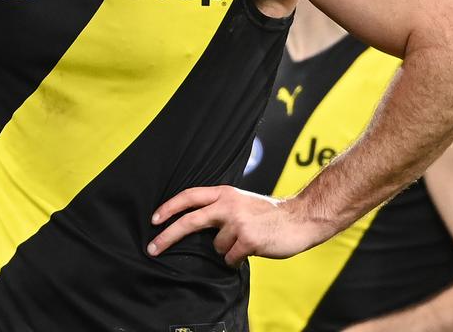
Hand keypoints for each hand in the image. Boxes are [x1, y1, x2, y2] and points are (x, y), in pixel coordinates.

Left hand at [147, 186, 325, 265]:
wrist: (300, 219)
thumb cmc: (268, 214)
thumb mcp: (240, 201)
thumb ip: (219, 208)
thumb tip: (194, 224)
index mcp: (224, 193)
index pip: (189, 196)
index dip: (169, 207)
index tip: (154, 219)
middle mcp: (228, 205)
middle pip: (190, 220)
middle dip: (168, 235)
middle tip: (152, 248)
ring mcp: (238, 222)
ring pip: (216, 246)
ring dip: (226, 249)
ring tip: (245, 241)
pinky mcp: (248, 240)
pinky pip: (229, 257)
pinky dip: (236, 258)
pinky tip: (251, 250)